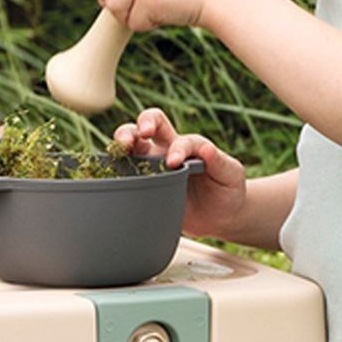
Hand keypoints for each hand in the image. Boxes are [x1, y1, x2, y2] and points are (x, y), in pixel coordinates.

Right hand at [113, 107, 250, 242]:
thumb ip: (220, 161)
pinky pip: (124, 173)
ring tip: (120, 148)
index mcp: (189, 145)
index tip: (175, 163)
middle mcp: (166, 150)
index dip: (177, 147)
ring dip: (122, 141)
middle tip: (140, 135)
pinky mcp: (141, 185)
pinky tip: (111, 173)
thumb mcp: (231, 175)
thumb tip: (207, 148)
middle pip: (148, 124)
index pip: (179, 139)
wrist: (219, 218)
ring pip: (130, 145)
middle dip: (141, 125)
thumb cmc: (227, 191)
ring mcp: (151, 167)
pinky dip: (114, 168)